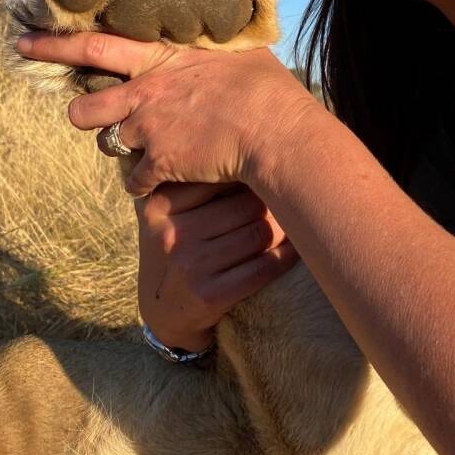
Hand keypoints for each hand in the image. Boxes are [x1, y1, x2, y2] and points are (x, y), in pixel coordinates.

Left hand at [15, 30, 317, 196]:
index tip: (23, 43)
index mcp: (159, 59)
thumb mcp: (237, 49)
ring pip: (109, 145)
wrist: (274, 130)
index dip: (54, 45)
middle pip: (85, 108)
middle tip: (92, 118)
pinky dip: (147, 184)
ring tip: (149, 149)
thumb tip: (220, 32)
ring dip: (124, 149)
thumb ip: (213, 46)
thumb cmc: (265, 86)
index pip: (94, 45)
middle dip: (83, 115)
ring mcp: (149, 130)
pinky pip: (136, 182)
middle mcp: (144, 92)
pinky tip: (166, 181)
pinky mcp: (160, 163)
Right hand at [135, 181, 297, 351]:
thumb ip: (187, 179)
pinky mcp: (210, 295)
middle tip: (290, 196)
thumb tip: (248, 144)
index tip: (268, 170)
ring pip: (259, 234)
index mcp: (158, 207)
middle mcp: (171, 234)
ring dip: (284, 227)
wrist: (164, 311)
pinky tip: (296, 248)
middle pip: (244, 205)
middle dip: (271, 201)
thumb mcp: (166, 213)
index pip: (217, 177)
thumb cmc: (176, 246)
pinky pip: (264, 267)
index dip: (249, 175)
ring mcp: (190, 266)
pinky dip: (286, 256)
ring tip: (294, 220)